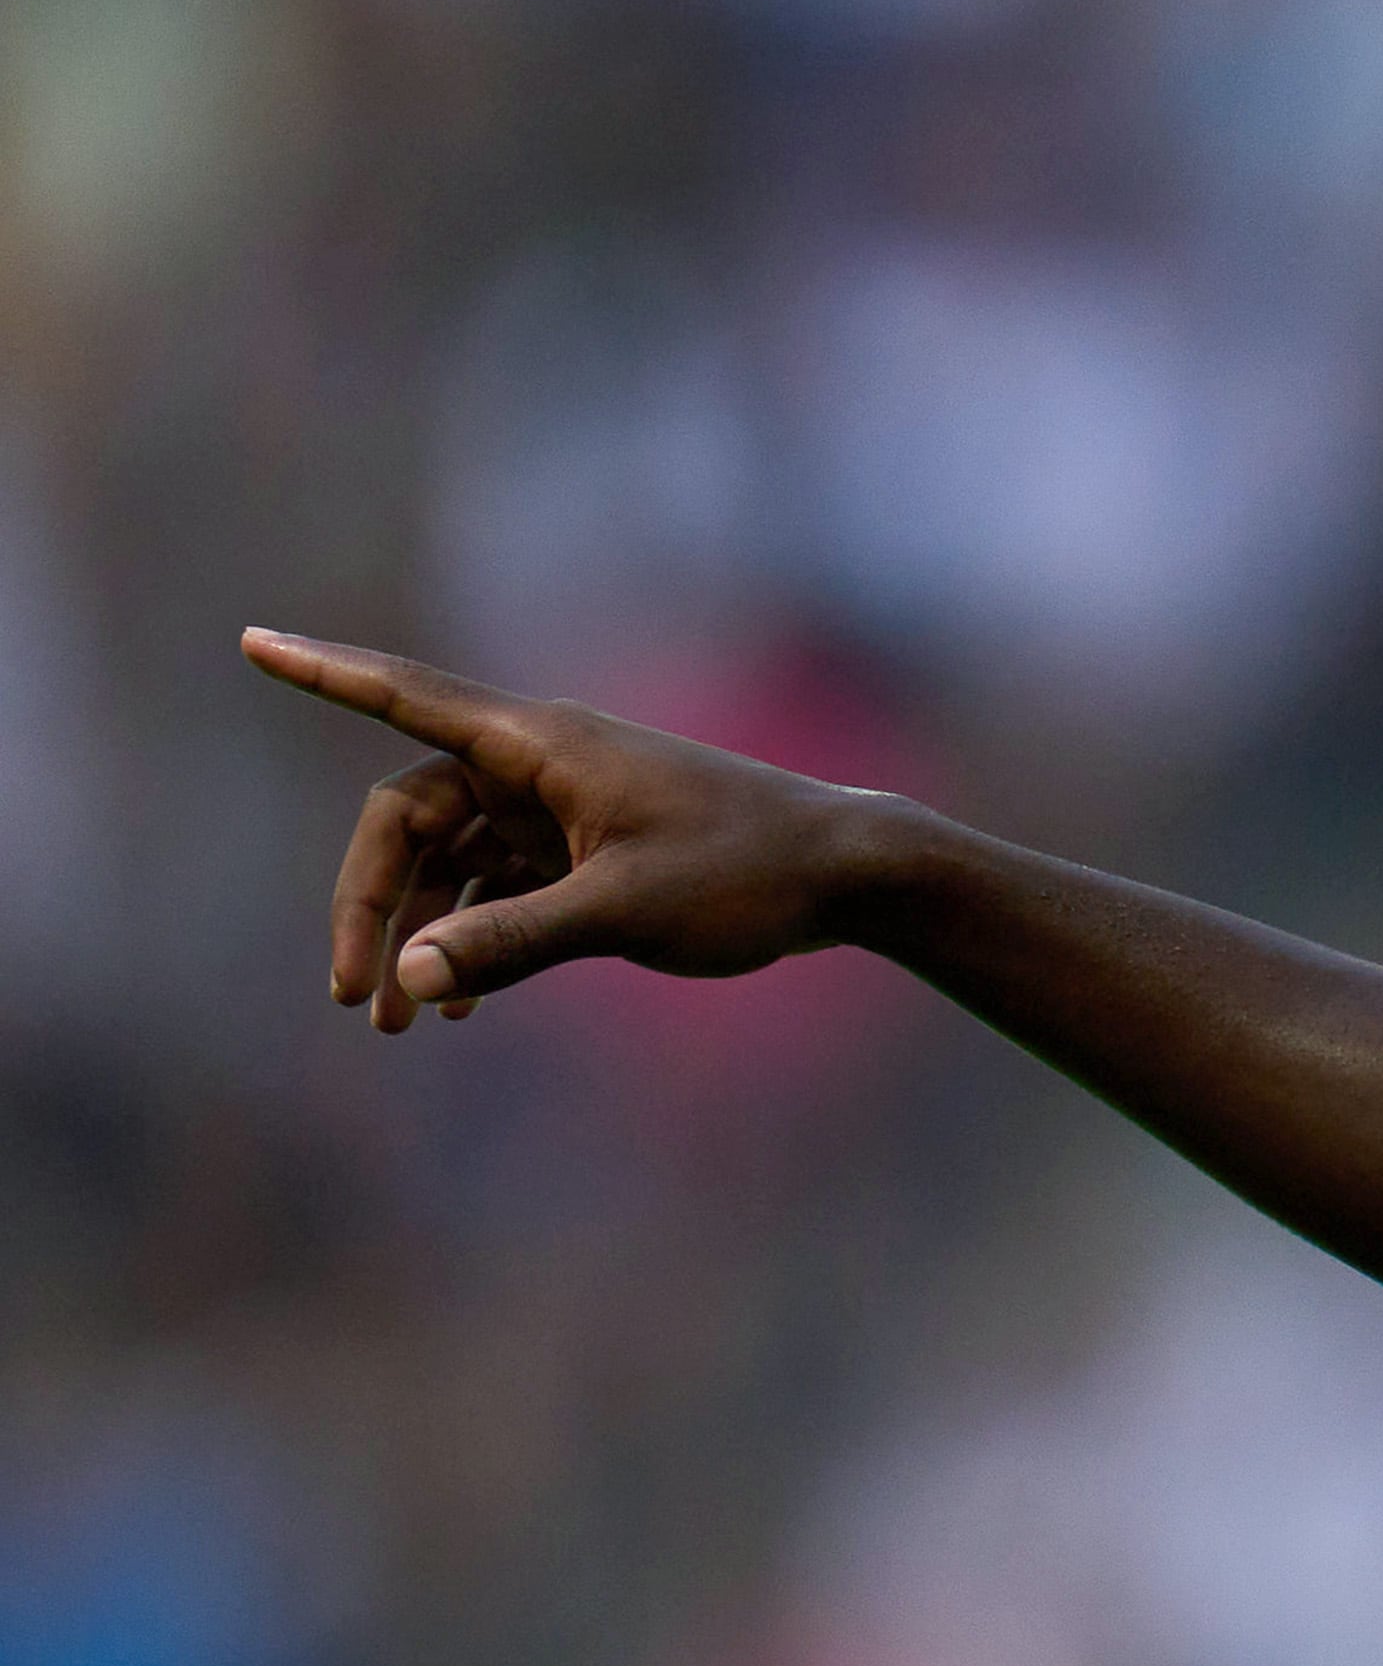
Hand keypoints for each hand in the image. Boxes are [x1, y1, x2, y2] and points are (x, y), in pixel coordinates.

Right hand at [241, 631, 908, 1031]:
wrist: (845, 875)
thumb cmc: (745, 874)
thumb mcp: (620, 915)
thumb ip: (511, 944)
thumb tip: (408, 972)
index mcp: (543, 746)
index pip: (408, 697)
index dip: (327, 674)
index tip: (254, 644)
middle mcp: (542, 765)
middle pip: (410, 817)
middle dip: (372, 902)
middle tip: (355, 995)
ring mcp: (563, 807)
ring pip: (450, 859)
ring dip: (418, 932)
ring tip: (400, 1021)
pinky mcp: (588, 848)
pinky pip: (497, 884)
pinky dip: (471, 935)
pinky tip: (456, 1004)